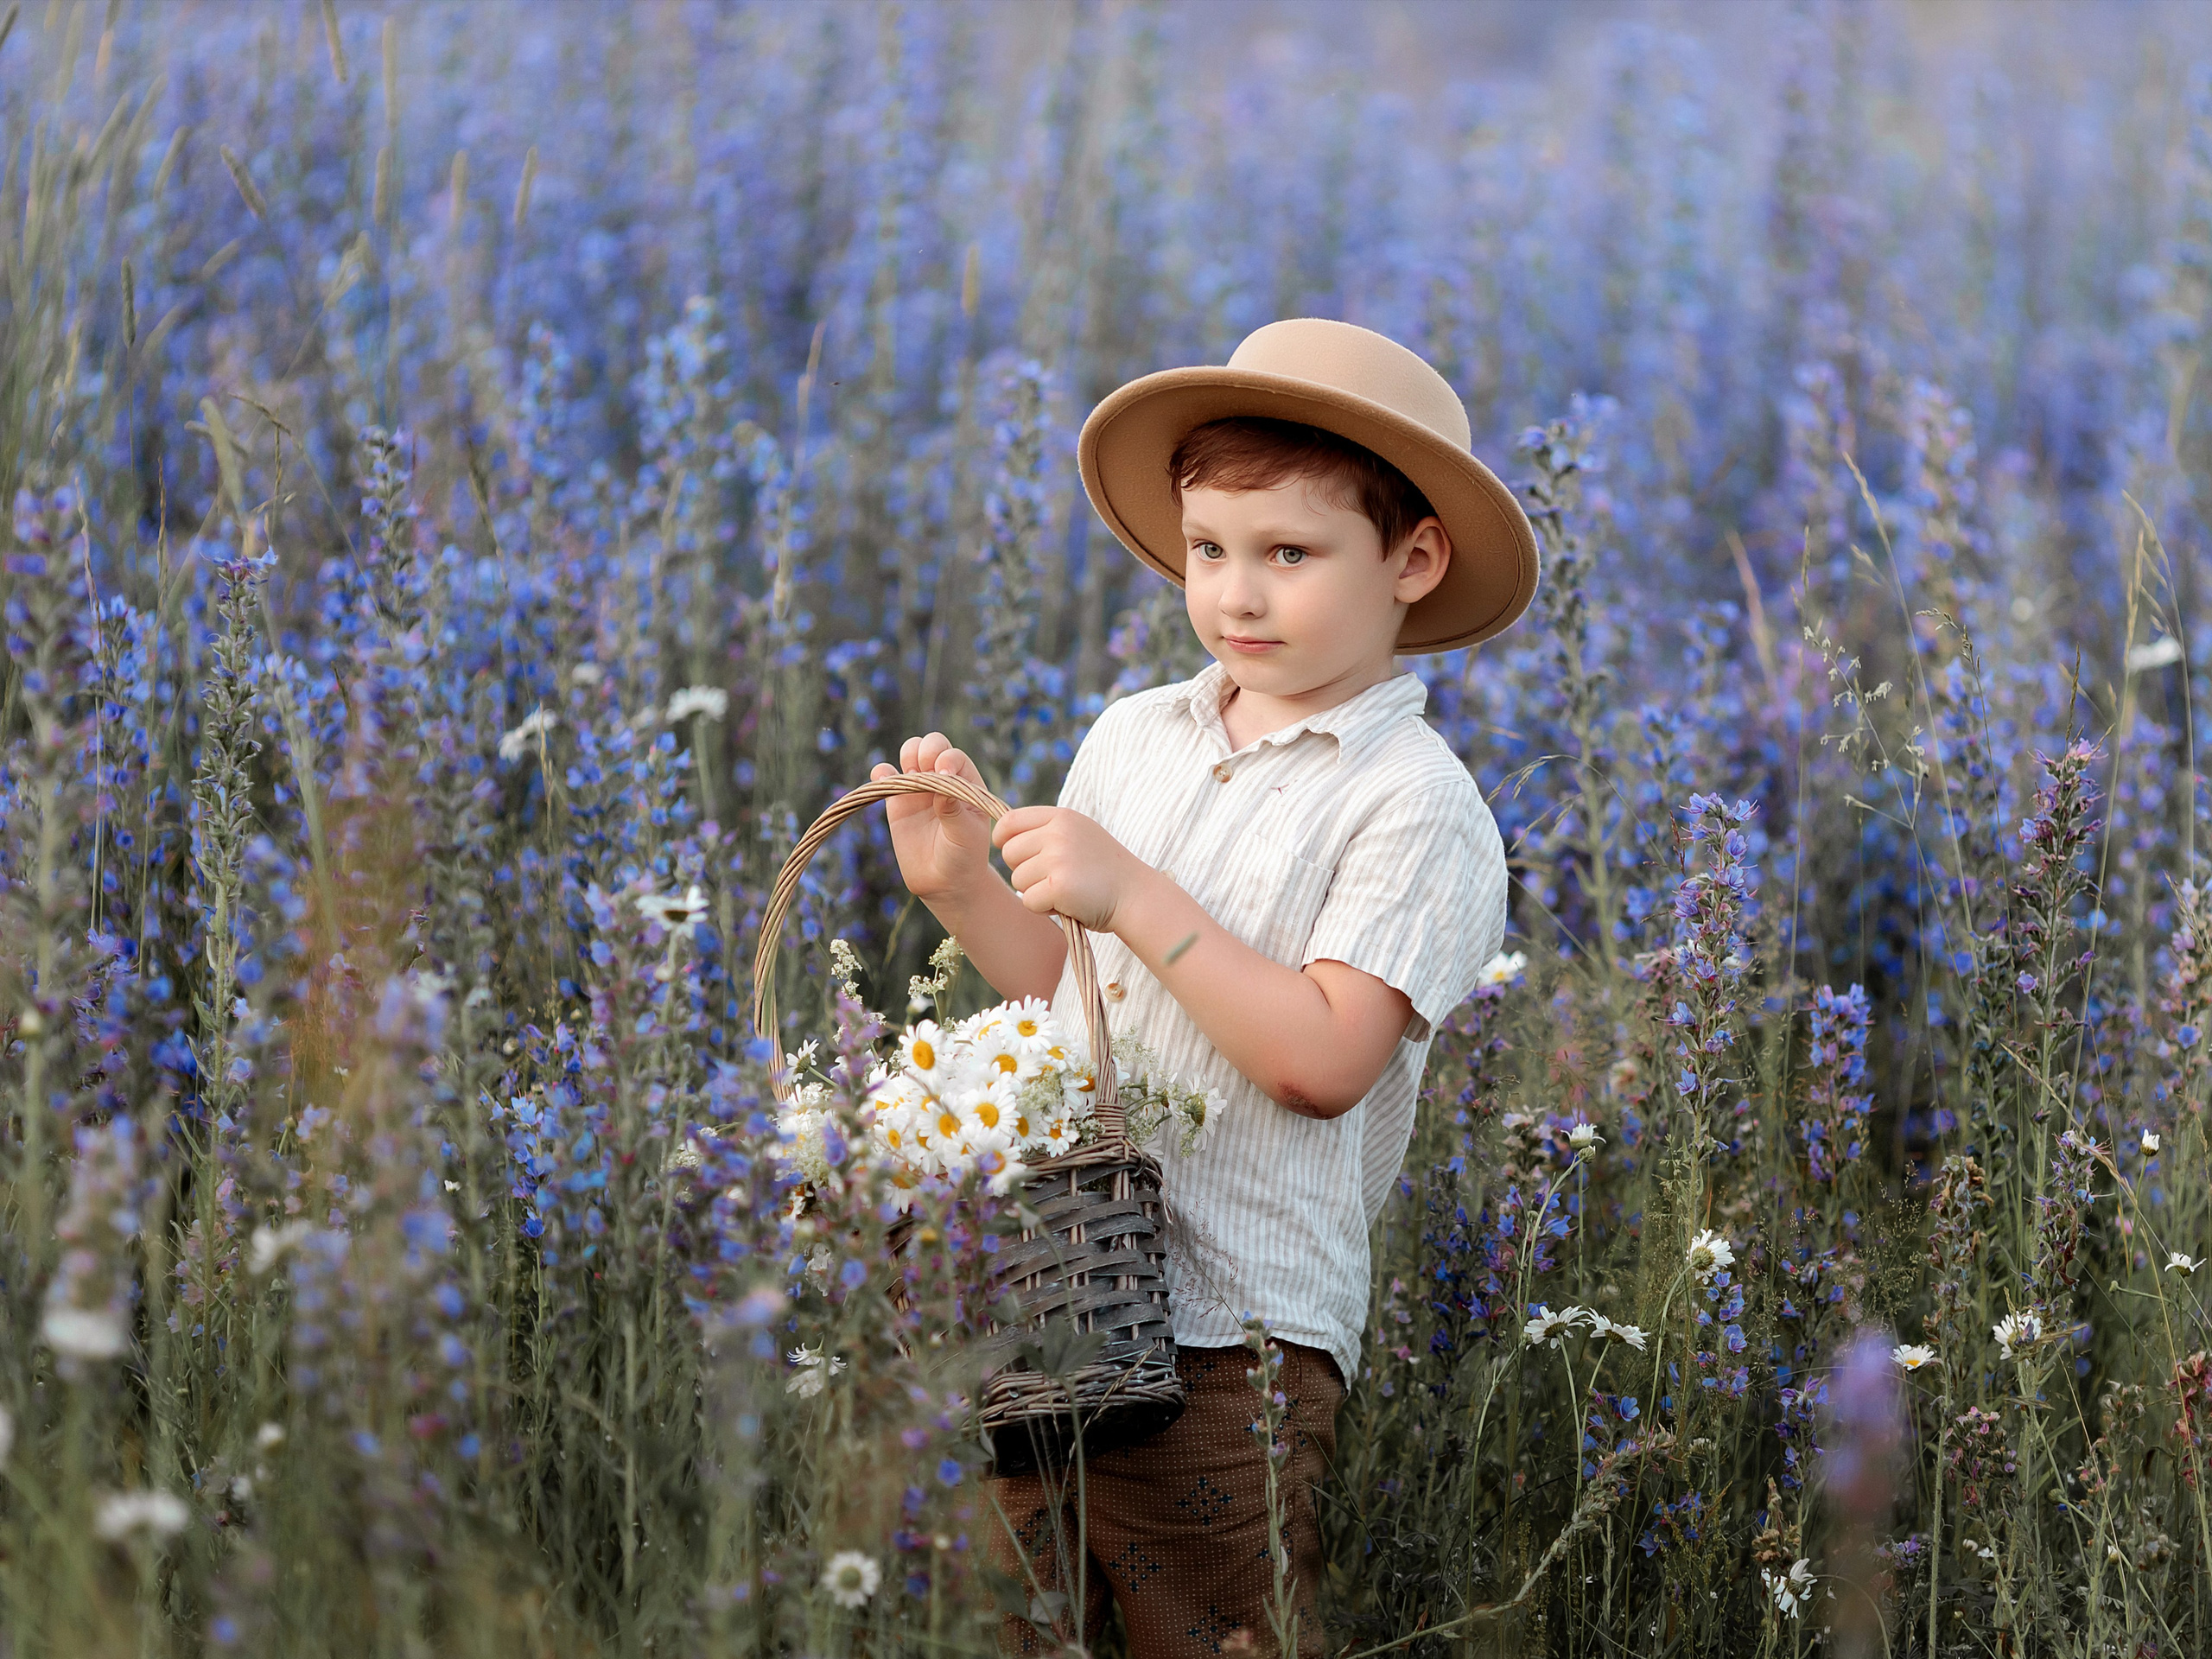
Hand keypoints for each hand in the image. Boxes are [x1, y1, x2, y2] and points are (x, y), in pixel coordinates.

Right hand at [870, 734, 995, 903]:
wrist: (944, 882)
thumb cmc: (964, 856)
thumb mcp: (966, 835)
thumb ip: (955, 811)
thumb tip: (942, 783)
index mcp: (966, 782)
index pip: (954, 757)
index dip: (947, 759)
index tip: (944, 774)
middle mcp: (943, 780)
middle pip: (931, 746)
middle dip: (926, 749)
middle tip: (923, 768)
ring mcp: (919, 789)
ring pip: (909, 754)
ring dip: (907, 755)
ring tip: (909, 775)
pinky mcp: (897, 802)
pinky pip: (885, 778)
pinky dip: (881, 772)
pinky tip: (882, 777)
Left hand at [992, 806, 1154, 931]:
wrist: (1135, 895)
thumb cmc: (1103, 870)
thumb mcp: (1079, 835)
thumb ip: (1047, 831)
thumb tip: (1002, 835)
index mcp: (1062, 817)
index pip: (1010, 820)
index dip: (1003, 839)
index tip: (1011, 853)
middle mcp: (1059, 833)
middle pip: (1010, 854)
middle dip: (1023, 871)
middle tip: (1051, 879)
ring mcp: (1059, 858)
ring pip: (1018, 880)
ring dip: (1035, 892)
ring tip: (1065, 891)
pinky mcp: (1060, 886)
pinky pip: (1029, 901)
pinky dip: (1044, 909)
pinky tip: (1067, 904)